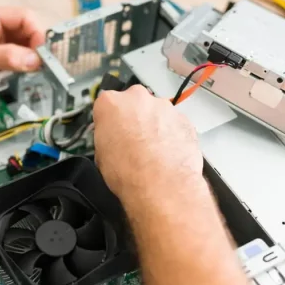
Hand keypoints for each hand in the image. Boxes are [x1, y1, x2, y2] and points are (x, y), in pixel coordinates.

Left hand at [0, 6, 44, 100]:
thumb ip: (5, 57)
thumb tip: (32, 59)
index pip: (25, 18)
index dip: (37, 34)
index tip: (42, 54)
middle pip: (26, 38)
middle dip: (33, 53)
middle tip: (39, 69)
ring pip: (20, 55)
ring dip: (23, 67)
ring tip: (25, 78)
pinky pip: (9, 70)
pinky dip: (14, 78)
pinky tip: (12, 85)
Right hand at [93, 85, 204, 206]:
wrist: (161, 185)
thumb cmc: (130, 172)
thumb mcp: (101, 155)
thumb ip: (106, 136)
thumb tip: (111, 139)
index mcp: (111, 103)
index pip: (106, 105)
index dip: (109, 121)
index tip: (112, 131)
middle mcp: (138, 99)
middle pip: (133, 103)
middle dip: (133, 119)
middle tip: (132, 141)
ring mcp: (163, 107)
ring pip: (156, 112)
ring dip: (153, 126)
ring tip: (151, 151)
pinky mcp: (183, 118)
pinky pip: (174, 123)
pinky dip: (170, 134)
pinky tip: (166, 154)